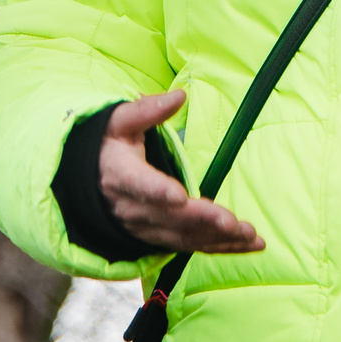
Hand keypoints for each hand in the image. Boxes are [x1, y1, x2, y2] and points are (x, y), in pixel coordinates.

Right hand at [99, 91, 263, 253]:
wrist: (90, 184)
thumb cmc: (108, 147)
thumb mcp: (119, 122)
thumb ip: (147, 110)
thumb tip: (179, 94)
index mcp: (120, 174)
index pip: (139, 184)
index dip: (159, 191)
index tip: (180, 197)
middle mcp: (132, 208)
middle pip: (169, 217)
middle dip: (202, 220)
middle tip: (231, 222)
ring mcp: (146, 227)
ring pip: (184, 236)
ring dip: (218, 238)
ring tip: (249, 234)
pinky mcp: (160, 238)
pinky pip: (192, 245)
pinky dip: (222, 247)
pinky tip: (250, 244)